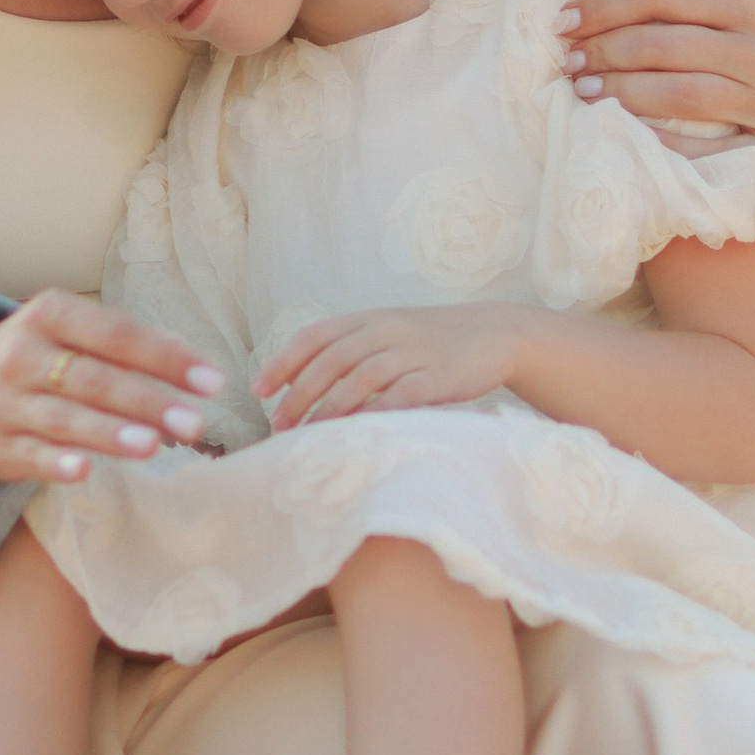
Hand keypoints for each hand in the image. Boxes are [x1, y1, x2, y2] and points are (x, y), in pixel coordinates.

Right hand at [0, 288, 220, 487]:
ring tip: (153, 445)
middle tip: (195, 422)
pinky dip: (56, 463)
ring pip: (64, 418)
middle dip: (147, 401)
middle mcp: (23, 355)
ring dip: (110, 432)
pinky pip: (30, 456)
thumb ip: (123, 342)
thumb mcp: (69, 331)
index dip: (165, 357)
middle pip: (93, 379)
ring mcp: (6, 403)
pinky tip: (84, 471)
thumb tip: (186, 355)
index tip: (212, 381)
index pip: (116, 334)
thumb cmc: (36, 356)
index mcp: (49, 315)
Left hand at [257, 302, 534, 429]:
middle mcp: (385, 330)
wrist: (495, 333)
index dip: (283, 362)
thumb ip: (350, 350)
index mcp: (368, 318)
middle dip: (299, 394)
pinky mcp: (437, 376)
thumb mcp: (389, 332)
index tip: (259, 390)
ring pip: (359, 379)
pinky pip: (398, 396)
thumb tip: (300, 382)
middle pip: (330, 361)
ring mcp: (412, 352)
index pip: (314, 337)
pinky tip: (355, 433)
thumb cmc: (433, 341)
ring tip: (308, 435)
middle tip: (278, 424)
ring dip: (328, 409)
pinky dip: (373, 414)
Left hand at [560, 0, 754, 155]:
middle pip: (666, 44)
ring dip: (621, 94)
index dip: (607, 3)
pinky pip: (709, 150)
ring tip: (582, 93)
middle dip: (604, 50)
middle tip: (565, 60)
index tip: (564, 16)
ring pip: (681, 94)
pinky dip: (662, 143)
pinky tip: (624, 137)